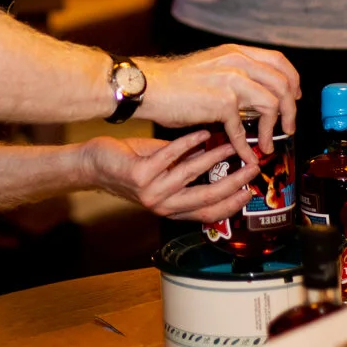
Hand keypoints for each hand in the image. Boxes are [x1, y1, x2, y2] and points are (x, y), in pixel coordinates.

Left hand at [85, 131, 258, 222]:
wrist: (94, 165)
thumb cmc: (130, 165)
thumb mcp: (163, 172)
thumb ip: (188, 168)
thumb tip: (219, 156)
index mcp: (170, 208)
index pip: (208, 214)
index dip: (232, 205)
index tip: (252, 191)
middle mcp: (162, 205)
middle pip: (206, 198)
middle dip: (233, 183)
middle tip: (252, 167)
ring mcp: (150, 191)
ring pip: (192, 175)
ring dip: (215, 158)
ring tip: (230, 145)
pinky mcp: (140, 174)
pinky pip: (171, 155)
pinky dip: (189, 142)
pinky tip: (202, 133)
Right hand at [138, 45, 299, 164]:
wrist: (148, 87)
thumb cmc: (173, 83)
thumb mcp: (211, 68)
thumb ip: (234, 76)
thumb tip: (254, 98)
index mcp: (236, 53)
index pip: (279, 61)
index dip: (292, 81)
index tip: (294, 98)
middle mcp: (237, 62)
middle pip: (283, 83)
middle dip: (290, 109)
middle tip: (288, 126)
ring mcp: (231, 81)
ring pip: (273, 104)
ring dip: (273, 128)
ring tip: (267, 143)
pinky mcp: (222, 102)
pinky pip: (243, 128)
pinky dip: (247, 146)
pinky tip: (245, 156)